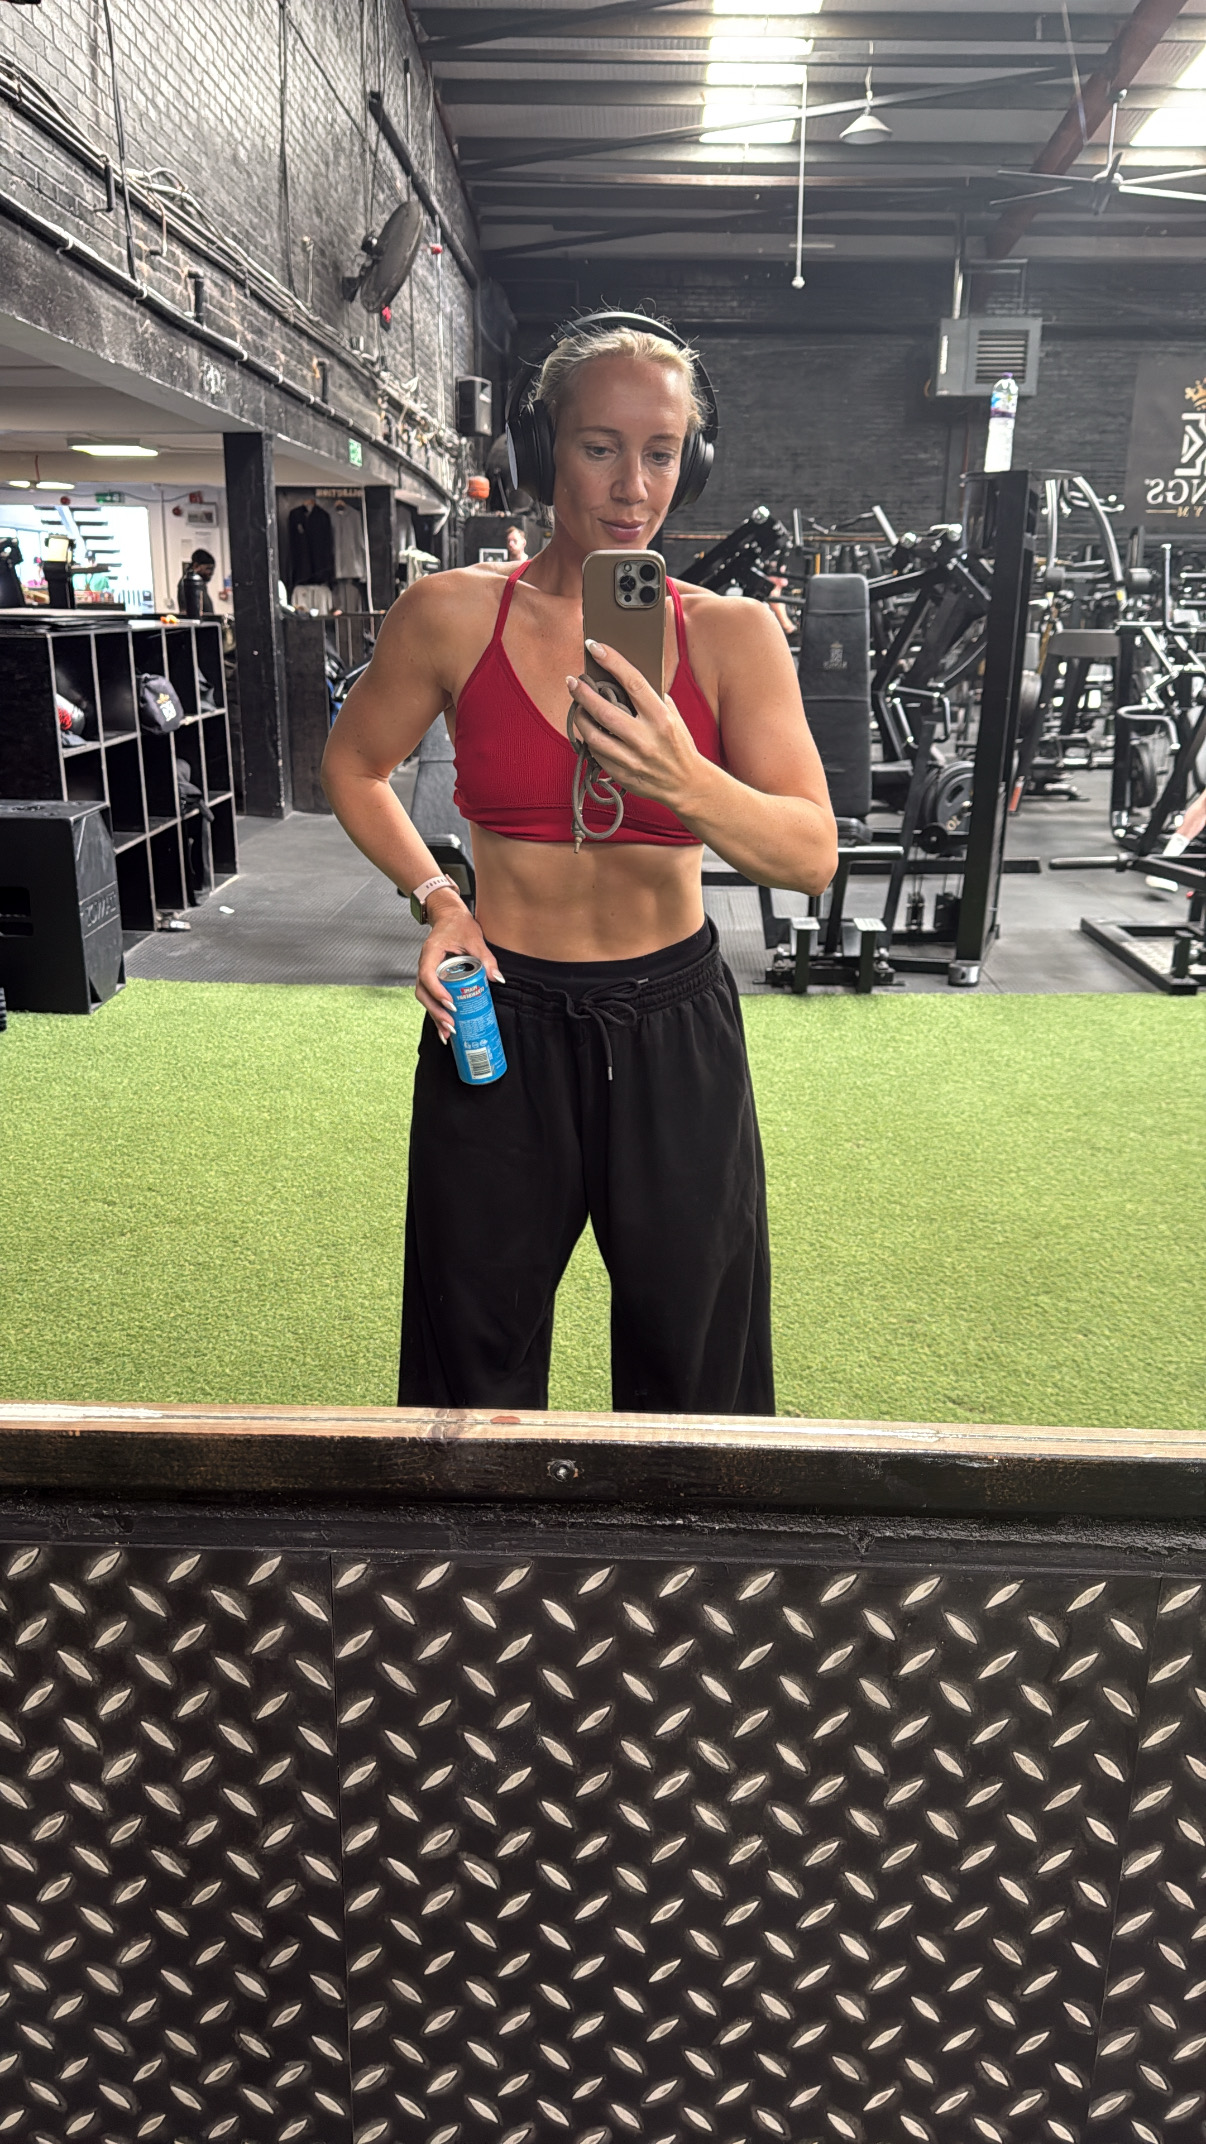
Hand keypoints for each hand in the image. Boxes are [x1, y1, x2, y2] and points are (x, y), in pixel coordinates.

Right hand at [415, 890, 504, 1042]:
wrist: (449, 917)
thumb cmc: (459, 925)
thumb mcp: (475, 938)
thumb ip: (485, 958)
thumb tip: (497, 979)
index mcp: (431, 953)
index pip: (427, 975)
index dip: (437, 991)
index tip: (451, 1003)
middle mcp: (424, 964)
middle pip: (423, 992)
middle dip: (436, 1011)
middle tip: (451, 1025)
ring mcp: (427, 972)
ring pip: (425, 998)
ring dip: (435, 1016)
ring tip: (447, 1033)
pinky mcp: (433, 978)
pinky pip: (431, 997)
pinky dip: (437, 1013)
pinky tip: (445, 1028)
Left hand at [567, 640, 703, 813]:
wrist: (686, 783)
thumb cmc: (677, 743)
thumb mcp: (672, 715)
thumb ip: (652, 697)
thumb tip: (623, 676)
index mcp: (661, 717)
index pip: (632, 682)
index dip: (611, 661)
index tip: (595, 646)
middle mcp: (646, 738)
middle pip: (604, 710)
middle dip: (583, 693)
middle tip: (572, 681)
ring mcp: (633, 758)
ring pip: (593, 735)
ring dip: (580, 718)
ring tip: (577, 707)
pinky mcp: (623, 774)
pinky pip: (596, 753)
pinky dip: (589, 739)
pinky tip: (588, 730)